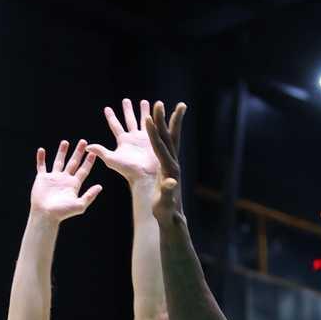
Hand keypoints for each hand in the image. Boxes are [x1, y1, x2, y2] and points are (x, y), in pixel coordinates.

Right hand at [29, 139, 101, 223]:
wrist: (46, 215)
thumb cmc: (62, 212)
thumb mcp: (79, 205)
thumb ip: (89, 196)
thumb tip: (100, 187)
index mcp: (74, 185)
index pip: (83, 170)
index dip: (88, 161)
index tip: (94, 152)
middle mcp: (64, 179)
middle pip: (73, 163)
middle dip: (78, 152)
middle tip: (83, 141)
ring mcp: (53, 178)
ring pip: (58, 161)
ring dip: (62, 152)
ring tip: (65, 142)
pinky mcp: (42, 179)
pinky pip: (41, 166)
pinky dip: (41, 158)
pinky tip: (41, 150)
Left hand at [90, 96, 170, 190]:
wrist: (146, 175)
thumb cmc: (128, 170)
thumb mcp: (112, 160)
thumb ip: (100, 151)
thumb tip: (87, 146)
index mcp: (123, 141)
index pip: (115, 125)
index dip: (111, 117)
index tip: (107, 108)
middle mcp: (134, 138)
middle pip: (129, 120)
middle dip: (128, 110)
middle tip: (126, 100)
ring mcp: (145, 138)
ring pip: (144, 120)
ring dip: (144, 111)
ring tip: (144, 101)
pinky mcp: (155, 139)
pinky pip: (155, 125)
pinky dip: (156, 117)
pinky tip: (158, 109)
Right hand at [144, 100, 188, 220]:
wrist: (172, 216)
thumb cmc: (165, 211)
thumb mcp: (164, 203)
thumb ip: (167, 193)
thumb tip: (170, 183)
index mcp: (169, 169)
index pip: (160, 148)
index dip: (154, 134)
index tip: (148, 119)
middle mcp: (173, 162)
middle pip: (168, 137)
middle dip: (162, 120)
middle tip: (159, 103)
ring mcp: (173, 162)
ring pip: (170, 137)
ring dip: (167, 121)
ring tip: (165, 105)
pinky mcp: (170, 164)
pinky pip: (169, 143)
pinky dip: (167, 131)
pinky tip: (165, 122)